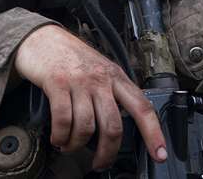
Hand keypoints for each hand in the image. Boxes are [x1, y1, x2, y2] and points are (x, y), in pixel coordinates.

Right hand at [13, 24, 166, 169]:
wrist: (43, 38)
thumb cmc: (72, 58)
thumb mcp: (100, 70)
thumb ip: (112, 93)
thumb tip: (119, 127)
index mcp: (116, 77)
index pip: (142, 107)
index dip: (153, 133)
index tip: (159, 154)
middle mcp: (101, 79)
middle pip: (113, 126)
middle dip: (107, 153)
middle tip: (100, 163)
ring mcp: (79, 81)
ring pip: (87, 127)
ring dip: (77, 145)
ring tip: (70, 146)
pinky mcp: (57, 83)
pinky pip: (63, 120)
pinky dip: (60, 136)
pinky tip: (58, 138)